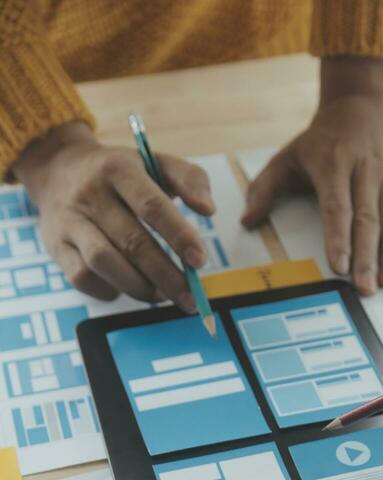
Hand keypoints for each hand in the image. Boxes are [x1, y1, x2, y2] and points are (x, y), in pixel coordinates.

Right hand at [14, 121, 214, 308]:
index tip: (200, 261)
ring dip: (140, 287)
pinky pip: (83, 278)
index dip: (178, 236)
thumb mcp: (155, 163)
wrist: (59, 168)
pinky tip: (127, 288)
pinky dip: (110, 291)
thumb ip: (190, 179)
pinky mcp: (56, 247)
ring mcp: (70, 221)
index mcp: (119, 169)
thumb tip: (209, 210)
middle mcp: (90, 194)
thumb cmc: (120, 173)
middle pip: (132, 242)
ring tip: (163, 295)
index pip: (152, 206)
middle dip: (167, 276)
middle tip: (190, 297)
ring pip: (104, 263)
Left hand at [242, 59, 382, 295]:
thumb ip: (265, 188)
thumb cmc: (322, 140)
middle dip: (367, 256)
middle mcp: (365, 168)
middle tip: (367, 288)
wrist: (362, 104)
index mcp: (333, 164)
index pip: (337, 206)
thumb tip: (246, 221)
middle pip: (367, 218)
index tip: (340, 267)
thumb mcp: (288, 156)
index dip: (339, 237)